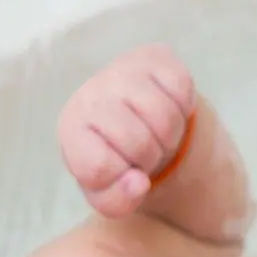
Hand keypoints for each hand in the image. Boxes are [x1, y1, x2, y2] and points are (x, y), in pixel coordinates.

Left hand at [58, 43, 196, 218]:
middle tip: (147, 152)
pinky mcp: (153, 55)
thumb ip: (117, 200)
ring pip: (164, 116)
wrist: (135, 117)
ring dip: (171, 135)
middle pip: (139, 142)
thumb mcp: (109, 192)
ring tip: (159, 134)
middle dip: (152, 157)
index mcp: (72, 131)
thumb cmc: (117, 158)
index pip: (99, 167)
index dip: (122, 179)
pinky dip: (184, 107)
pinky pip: (182, 88)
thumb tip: (139, 183)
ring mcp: (121, 70)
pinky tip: (169, 107)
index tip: (124, 171)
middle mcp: (90, 94)